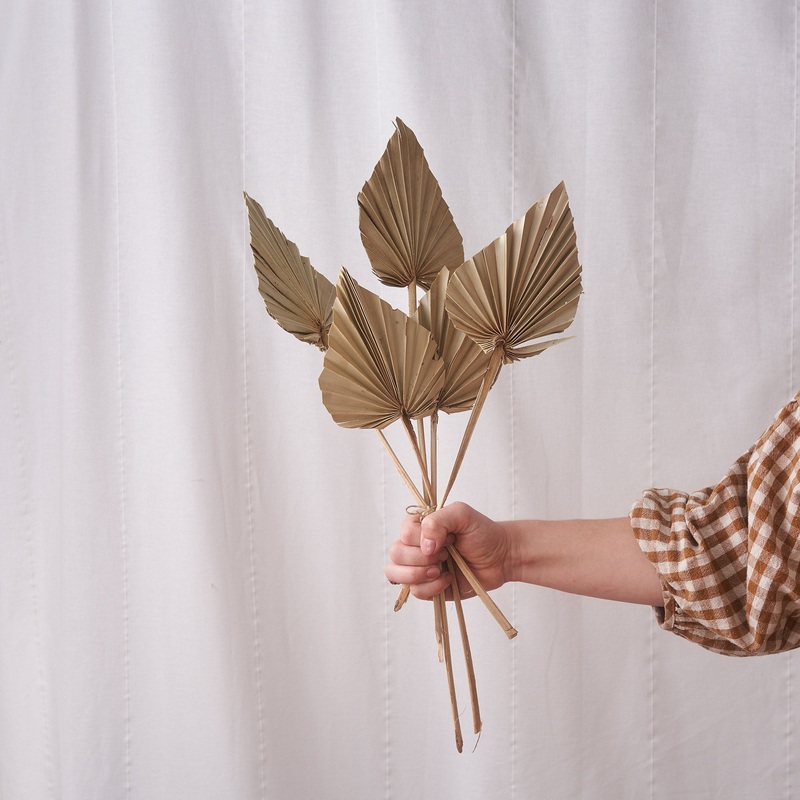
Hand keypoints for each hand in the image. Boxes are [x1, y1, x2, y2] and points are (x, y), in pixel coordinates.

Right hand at [385, 502, 510, 599]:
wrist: (501, 557)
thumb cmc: (482, 533)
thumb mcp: (462, 515)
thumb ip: (439, 520)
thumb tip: (424, 546)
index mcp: (420, 525)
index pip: (404, 533)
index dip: (422, 540)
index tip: (447, 540)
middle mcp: (415, 545)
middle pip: (396, 554)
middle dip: (421, 558)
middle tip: (446, 555)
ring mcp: (419, 567)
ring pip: (395, 574)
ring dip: (420, 574)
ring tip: (441, 570)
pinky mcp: (427, 585)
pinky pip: (415, 592)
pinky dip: (432, 588)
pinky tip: (448, 579)